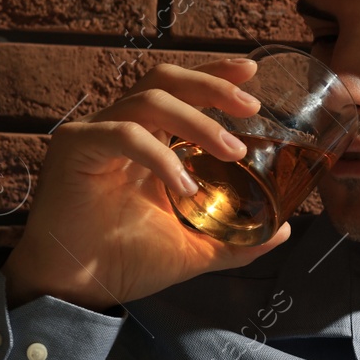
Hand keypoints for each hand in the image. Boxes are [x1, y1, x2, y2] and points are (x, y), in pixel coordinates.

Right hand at [2, 58, 290, 310]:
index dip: (214, 74)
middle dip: (212, 85)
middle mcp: (122, 129)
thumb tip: (283, 229)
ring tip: (232, 151)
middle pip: (165, 80)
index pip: (181, 91)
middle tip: (250, 107)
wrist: (78, 289)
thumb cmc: (126, 261)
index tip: (251, 71)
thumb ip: (238, 237)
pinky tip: (184, 185)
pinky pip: (123, 134)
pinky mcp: (76, 148)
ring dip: (198, 121)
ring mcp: (97, 135)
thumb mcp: (195, 248)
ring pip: (149, 101)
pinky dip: (160, 156)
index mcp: (150, 142)